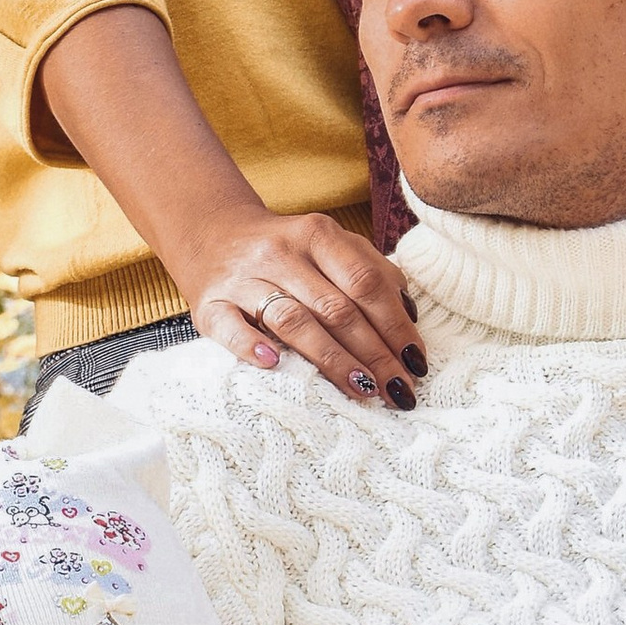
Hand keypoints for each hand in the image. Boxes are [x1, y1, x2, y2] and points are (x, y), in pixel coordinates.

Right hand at [176, 205, 425, 409]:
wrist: (213, 234)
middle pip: (335, 308)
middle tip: (398, 388)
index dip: (395, 325)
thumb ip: (372, 271)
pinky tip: (275, 365)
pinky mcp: (209, 305)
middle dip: (373, 353)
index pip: (365, 283)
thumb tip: (410, 316)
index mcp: (316, 235)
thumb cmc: (287, 251)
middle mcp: (279, 253)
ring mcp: (242, 279)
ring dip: (332, 359)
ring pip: (292, 321)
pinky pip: (230, 328)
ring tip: (363, 389)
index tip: (416, 361)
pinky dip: (251, 347)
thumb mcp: (330, 245)